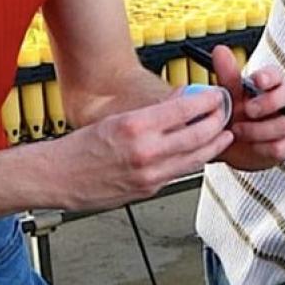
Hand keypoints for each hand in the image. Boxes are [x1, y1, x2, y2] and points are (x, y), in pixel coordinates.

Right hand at [51, 90, 232, 210]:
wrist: (59, 178)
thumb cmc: (80, 148)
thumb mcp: (116, 119)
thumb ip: (154, 111)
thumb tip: (182, 98)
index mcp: (135, 127)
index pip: (184, 109)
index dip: (208, 101)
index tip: (217, 95)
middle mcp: (146, 152)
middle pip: (198, 135)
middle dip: (218, 122)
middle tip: (225, 113)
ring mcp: (151, 174)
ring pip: (196, 157)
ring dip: (214, 145)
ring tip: (223, 134)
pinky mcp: (151, 189)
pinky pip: (181, 172)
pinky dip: (195, 160)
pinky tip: (201, 152)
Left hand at [212, 45, 284, 170]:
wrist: (230, 147)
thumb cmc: (234, 116)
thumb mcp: (228, 96)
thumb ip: (227, 75)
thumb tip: (220, 51)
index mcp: (271, 85)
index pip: (277, 75)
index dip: (269, 77)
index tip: (257, 81)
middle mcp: (284, 102)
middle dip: (270, 102)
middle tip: (248, 110)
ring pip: (284, 124)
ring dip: (257, 129)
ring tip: (238, 131)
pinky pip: (281, 146)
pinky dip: (262, 147)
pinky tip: (250, 145)